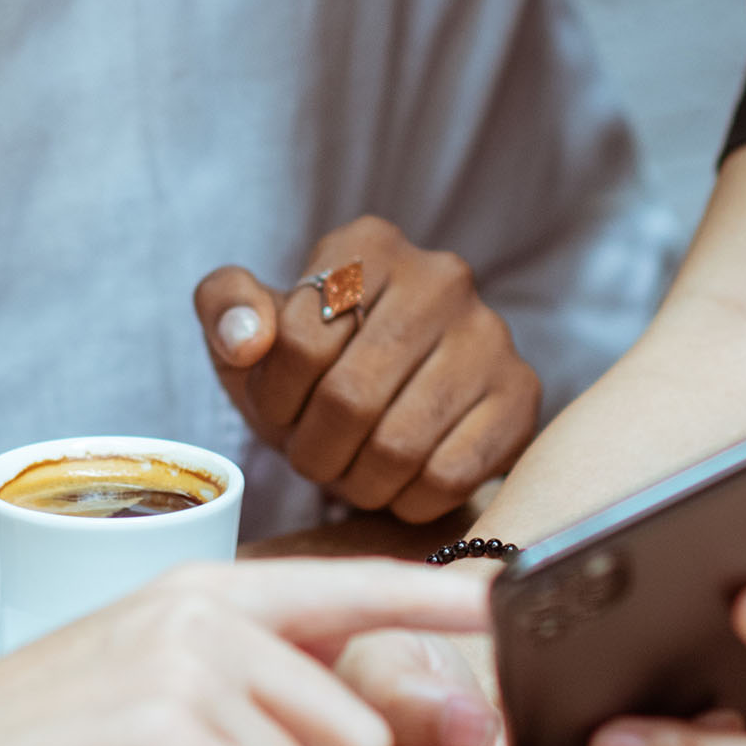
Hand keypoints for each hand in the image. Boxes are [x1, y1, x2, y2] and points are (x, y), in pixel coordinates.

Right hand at [0, 559, 489, 745]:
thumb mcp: (154, 710)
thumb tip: (429, 724)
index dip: (442, 610)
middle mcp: (204, 608)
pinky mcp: (163, 731)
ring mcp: (184, 661)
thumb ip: (266, 708)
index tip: (511, 619)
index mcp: (202, 590)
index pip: (355, 585)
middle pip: (367, 733)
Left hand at [196, 216, 538, 520]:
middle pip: (349, 398)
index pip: (298, 340)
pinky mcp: (521, 394)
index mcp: (367, 246)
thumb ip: (224, 306)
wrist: (390, 405)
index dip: (273, 398)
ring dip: (356, 481)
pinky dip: (406, 499)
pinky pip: (448, 475)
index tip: (278, 411)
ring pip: (399, 445)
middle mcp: (439, 277)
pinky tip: (396, 482)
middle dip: (313, 449)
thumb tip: (245, 338)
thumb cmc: (309, 367)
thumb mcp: (248, 328)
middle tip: (311, 457)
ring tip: (350, 471)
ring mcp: (490, 334)